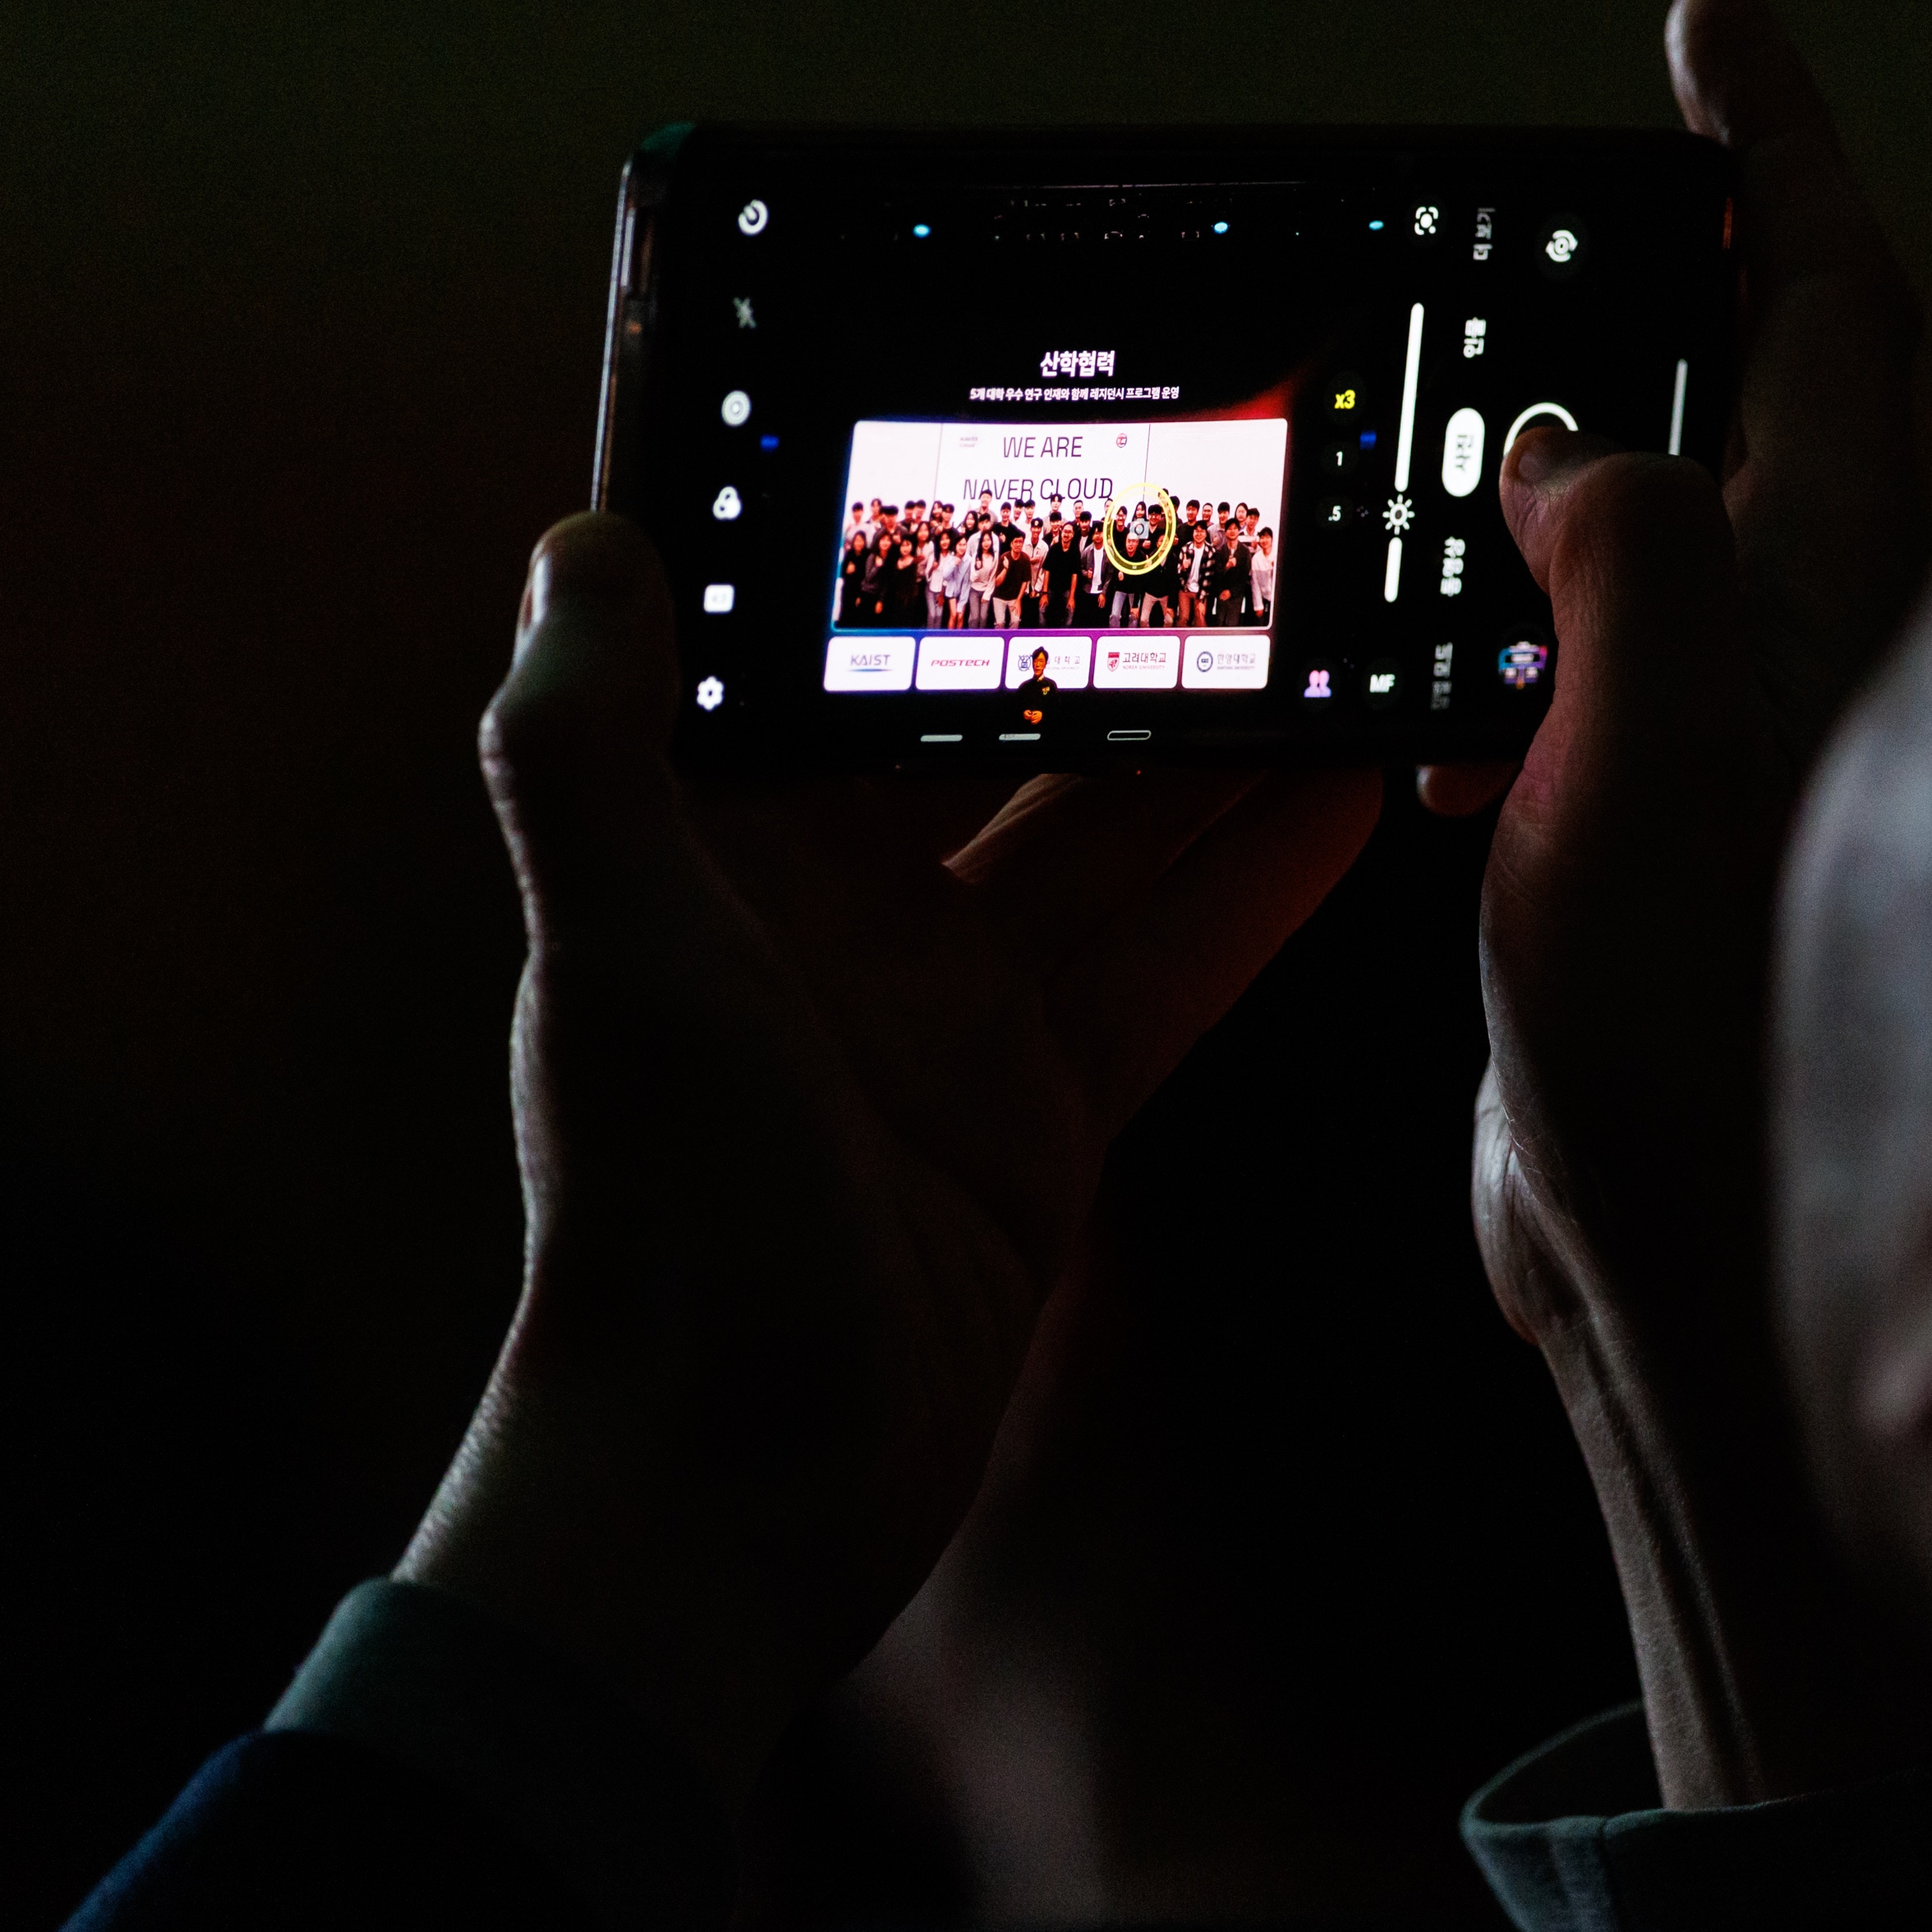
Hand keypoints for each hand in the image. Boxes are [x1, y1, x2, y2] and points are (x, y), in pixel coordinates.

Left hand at [407, 517, 1377, 1803]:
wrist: (738, 1488)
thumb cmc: (655, 1217)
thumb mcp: (614, 951)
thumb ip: (583, 745)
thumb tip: (588, 534)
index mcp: (718, 852)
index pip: (830, 657)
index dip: (911, 554)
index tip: (1011, 444)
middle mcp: (835, 916)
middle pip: (994, 733)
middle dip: (1099, 633)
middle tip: (1232, 519)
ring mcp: (949, 1013)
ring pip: (1107, 835)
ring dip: (1210, 738)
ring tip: (1324, 625)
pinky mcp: (1043, 1109)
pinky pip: (1167, 964)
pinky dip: (1255, 883)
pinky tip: (1348, 794)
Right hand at [1454, 0, 1931, 1804]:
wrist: (1678, 1268)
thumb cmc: (1689, 1025)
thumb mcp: (1646, 741)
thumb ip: (1623, 547)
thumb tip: (1569, 436)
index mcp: (1819, 595)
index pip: (1822, 308)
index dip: (1768, 149)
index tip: (1705, 23)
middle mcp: (1793, 656)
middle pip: (1742, 403)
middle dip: (1656, 287)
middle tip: (1543, 212)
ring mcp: (1715, 755)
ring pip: (1637, 544)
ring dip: (1543, 477)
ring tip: (1428, 439)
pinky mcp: (1635, 853)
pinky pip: (1562, 683)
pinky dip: (1487, 643)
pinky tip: (1416, 698)